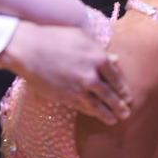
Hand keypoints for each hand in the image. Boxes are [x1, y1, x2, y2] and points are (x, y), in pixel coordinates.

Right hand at [0, 21, 131, 124]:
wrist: (29, 48)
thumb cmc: (55, 36)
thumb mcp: (81, 37)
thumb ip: (100, 50)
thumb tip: (116, 58)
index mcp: (98, 58)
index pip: (116, 77)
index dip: (123, 88)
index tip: (128, 96)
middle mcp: (91, 75)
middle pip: (110, 94)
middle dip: (120, 105)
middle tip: (127, 112)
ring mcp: (78, 88)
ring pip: (98, 105)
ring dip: (109, 114)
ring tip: (116, 120)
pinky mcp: (65, 96)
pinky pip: (83, 107)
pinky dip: (92, 113)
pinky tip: (97, 115)